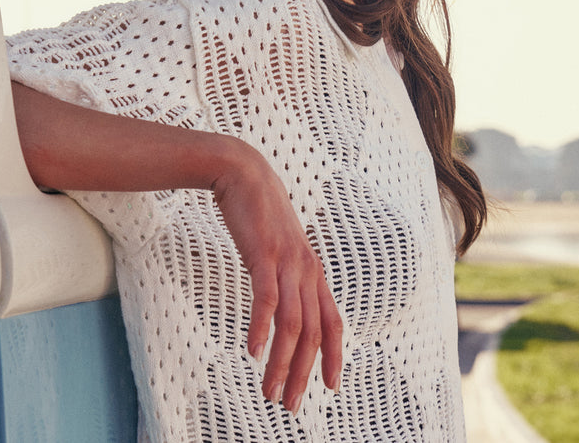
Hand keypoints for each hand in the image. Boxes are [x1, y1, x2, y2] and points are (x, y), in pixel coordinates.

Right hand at [211, 136, 342, 412]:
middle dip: (303, 372)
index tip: (330, 387)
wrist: (244, 173)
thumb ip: (285, 274)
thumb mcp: (278, 249)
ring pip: (293, 323)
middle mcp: (307, 270)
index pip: (332, 321)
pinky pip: (268, 299)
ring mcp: (288, 262)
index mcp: (312, 271)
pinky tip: (254, 352)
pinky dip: (262, 328)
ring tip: (269, 391)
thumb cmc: (259, 213)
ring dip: (282, 362)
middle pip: (313, 331)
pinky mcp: (265, 254)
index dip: (334, 356)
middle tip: (290, 404)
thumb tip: (281, 301)